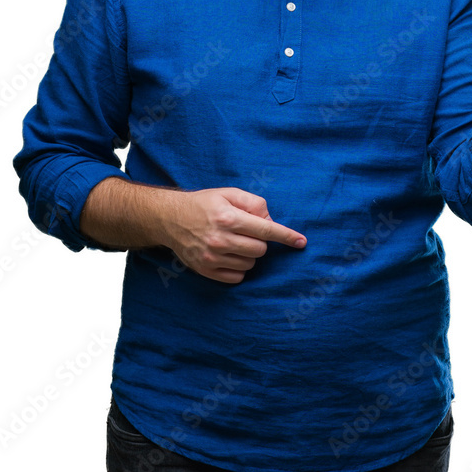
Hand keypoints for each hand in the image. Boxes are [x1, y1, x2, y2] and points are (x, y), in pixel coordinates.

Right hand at [165, 187, 306, 284]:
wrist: (170, 218)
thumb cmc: (204, 204)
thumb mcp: (229, 193)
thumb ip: (254, 203)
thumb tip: (270, 222)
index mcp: (228, 218)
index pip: (266, 230)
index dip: (286, 236)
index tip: (301, 242)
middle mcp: (220, 239)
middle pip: (260, 249)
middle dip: (259, 241)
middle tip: (246, 232)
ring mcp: (212, 257)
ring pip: (250, 264)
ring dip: (248, 255)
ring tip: (234, 242)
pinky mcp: (206, 270)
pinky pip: (237, 277)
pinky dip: (239, 268)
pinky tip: (229, 255)